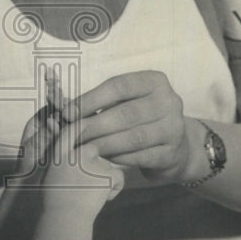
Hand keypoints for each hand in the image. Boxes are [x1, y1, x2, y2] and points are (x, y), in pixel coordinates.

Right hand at [14, 98, 122, 215]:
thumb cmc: (54, 203)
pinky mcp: (108, 173)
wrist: (65, 219)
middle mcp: (77, 152)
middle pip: (94, 148)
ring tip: (90, 194)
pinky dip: (114, 189)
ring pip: (108, 164)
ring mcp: (94, 161)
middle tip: (87, 182)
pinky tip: (102, 199)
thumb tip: (68, 151)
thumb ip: (59, 160)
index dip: (81, 125)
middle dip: (95, 161)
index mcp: (60, 153)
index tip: (87, 123)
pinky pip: (119, 177)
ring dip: (104, 177)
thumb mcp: (48, 176)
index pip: (71, 130)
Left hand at [64, 71, 195, 184]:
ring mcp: (174, 129)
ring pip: (134, 137)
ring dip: (103, 144)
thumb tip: (64, 108)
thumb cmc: (140, 118)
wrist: (176, 146)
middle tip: (71, 134)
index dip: (91, 99)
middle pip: (126, 114)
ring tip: (83, 148)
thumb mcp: (126, 102)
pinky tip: (103, 158)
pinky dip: (119, 158)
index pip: (119, 86)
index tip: (68, 112)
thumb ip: (101, 102)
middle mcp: (169, 102)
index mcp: (155, 81)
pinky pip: (141, 157)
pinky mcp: (172, 153)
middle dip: (94, 125)